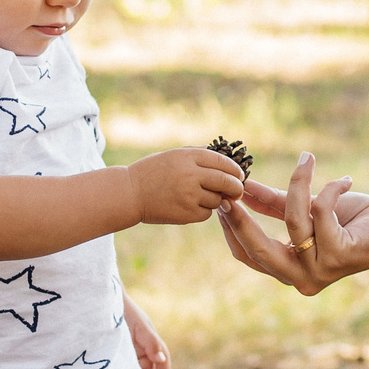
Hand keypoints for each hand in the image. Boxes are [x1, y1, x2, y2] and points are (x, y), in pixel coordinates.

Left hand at [123, 295, 170, 368]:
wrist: (103, 302)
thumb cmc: (125, 310)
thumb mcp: (140, 326)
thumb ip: (151, 342)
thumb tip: (162, 360)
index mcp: (150, 339)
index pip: (162, 359)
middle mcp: (141, 345)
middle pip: (148, 367)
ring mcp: (128, 348)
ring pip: (135, 368)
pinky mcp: (116, 350)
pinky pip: (122, 366)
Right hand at [127, 148, 245, 225]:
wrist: (129, 193)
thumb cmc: (152, 172)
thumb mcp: (173, 155)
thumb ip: (198, 155)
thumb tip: (227, 159)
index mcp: (188, 157)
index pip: (223, 161)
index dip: (235, 169)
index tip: (239, 175)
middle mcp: (191, 174)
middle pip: (226, 181)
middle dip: (236, 188)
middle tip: (237, 191)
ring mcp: (189, 195)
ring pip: (217, 199)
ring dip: (215, 200)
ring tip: (199, 197)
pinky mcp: (186, 213)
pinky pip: (206, 213)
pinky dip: (203, 211)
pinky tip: (189, 206)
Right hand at [215, 151, 368, 296]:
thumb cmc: (354, 220)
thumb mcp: (308, 210)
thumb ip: (275, 204)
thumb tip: (243, 189)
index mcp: (289, 270)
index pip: (248, 254)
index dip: (232, 227)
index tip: (222, 196)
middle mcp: (302, 279)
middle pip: (258, 250)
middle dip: (241, 219)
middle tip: (232, 189)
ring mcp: (321, 270)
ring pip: (294, 221)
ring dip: (300, 184)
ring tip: (308, 159)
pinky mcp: (342, 255)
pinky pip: (321, 211)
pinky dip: (331, 189)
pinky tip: (346, 180)